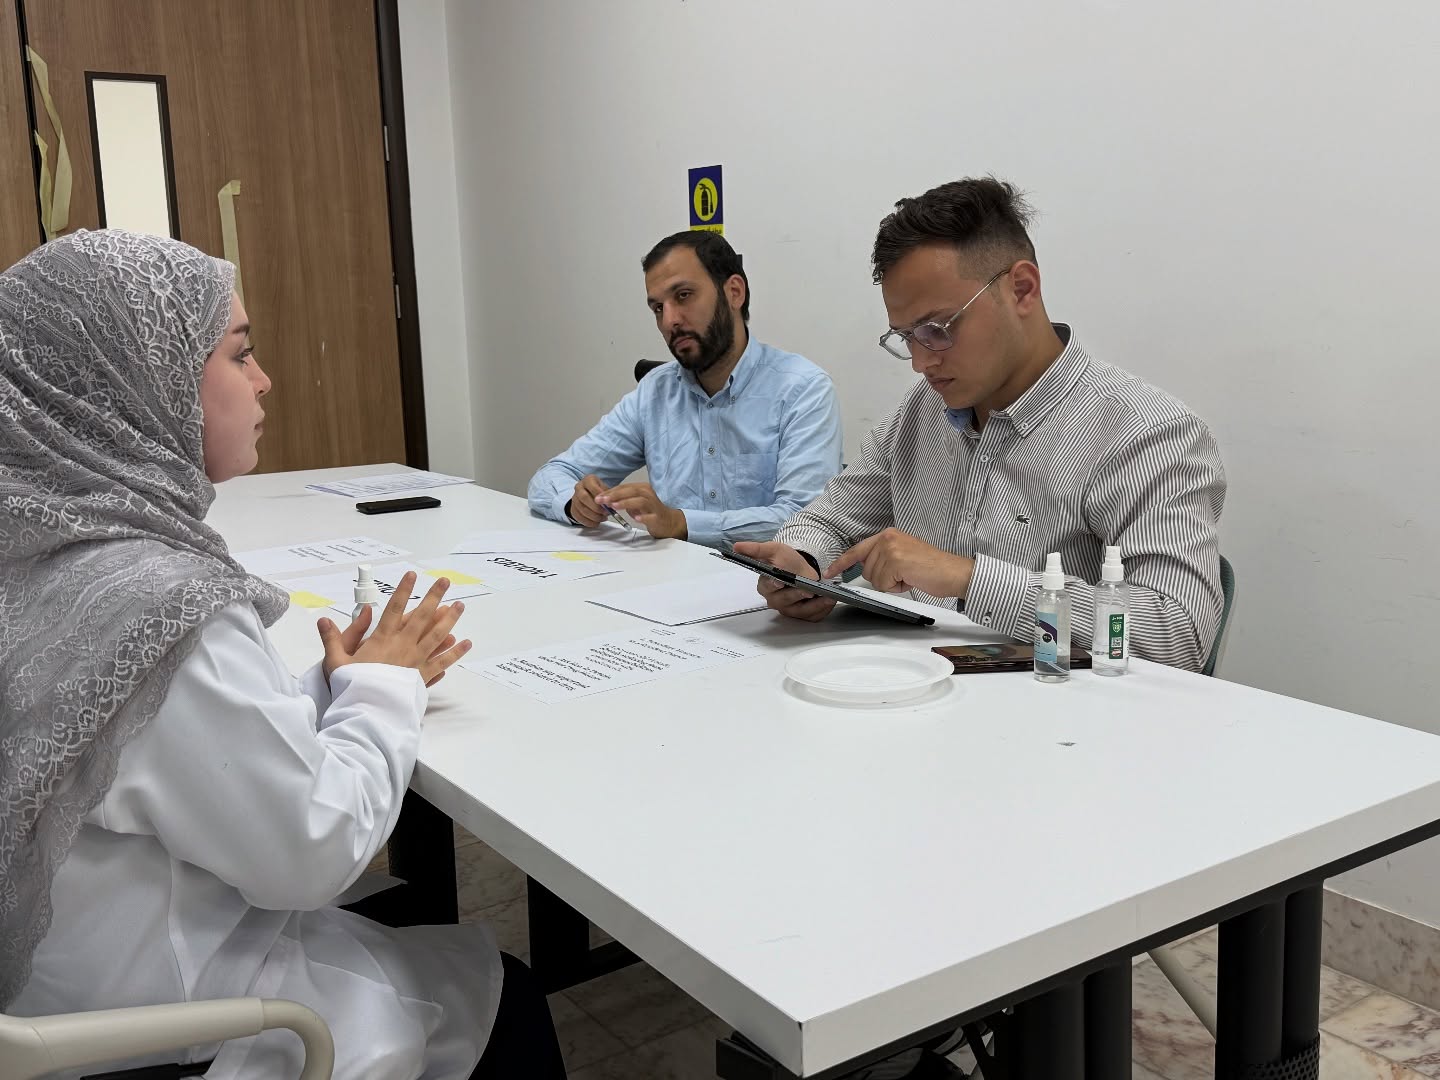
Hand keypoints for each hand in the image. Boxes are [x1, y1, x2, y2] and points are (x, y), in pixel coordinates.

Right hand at [317, 572, 471, 686]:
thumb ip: (333, 639)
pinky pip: (442, 662)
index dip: (403, 591)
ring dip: (449, 619)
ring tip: (460, 606)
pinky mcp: (423, 677)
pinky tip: (466, 643)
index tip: (412, 575)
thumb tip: (323, 620)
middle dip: (434, 596)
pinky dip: (455, 652)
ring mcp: (416, 661)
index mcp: (382, 640)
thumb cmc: (352, 689)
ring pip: (437, 635)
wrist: (368, 714)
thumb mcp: (336, 663)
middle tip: (445, 582)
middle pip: (422, 617)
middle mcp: (402, 646)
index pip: (394, 609)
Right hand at [569, 474, 609, 527]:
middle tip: (606, 512)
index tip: (607, 502)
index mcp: (588, 480)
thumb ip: (608, 495)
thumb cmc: (600, 492)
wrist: (590, 496)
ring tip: (603, 518)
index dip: (599, 495)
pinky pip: (579, 517)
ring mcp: (574, 499)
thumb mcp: (605, 489)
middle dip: (596, 507)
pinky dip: (589, 522)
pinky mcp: (573, 509)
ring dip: (594, 516)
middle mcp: (579, 488)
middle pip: (584, 498)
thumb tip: (610, 503)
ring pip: (582, 509)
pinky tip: (597, 522)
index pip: (591, 486)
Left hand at [597, 482, 687, 539]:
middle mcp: (649, 494)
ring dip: (626, 503)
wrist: (668, 522)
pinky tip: (635, 518)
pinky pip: (650, 516)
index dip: (610, 491)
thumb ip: (623, 500)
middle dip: (615, 495)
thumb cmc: (649, 511)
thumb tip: (605, 499)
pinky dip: (643, 516)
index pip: (624, 487)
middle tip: (602, 500)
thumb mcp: (635, 503)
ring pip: (640, 501)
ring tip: (614, 506)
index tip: (598, 497)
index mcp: (642, 489)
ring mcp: (654, 506)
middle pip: (631, 491)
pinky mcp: (658, 517)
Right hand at [732, 540, 836, 621]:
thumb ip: (755, 549)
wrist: (801, 568)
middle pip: (784, 601)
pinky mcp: (803, 614)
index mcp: (766, 586)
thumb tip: (736, 546)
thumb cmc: (785, 561)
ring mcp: (790, 609)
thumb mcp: (772, 550)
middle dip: (797, 595)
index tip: (780, 581)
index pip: (768, 587)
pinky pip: (812, 616)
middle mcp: (776, 601)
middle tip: (808, 589)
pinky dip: (822, 609)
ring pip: (800, 611)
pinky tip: (830, 601)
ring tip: (827, 596)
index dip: (773, 584)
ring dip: (815, 605)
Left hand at [826, 528, 973, 597]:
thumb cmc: (932, 568)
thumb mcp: (903, 556)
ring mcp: (890, 548)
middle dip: (882, 579)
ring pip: (873, 579)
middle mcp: (887, 538)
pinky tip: (911, 579)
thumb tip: (865, 571)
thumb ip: (883, 558)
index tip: (829, 572)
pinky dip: (896, 587)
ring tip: (909, 576)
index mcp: (888, 535)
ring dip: (890, 584)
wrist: (954, 572)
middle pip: (865, 569)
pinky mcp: (895, 560)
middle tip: (904, 574)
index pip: (857, 550)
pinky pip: (883, 584)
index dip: (842, 563)